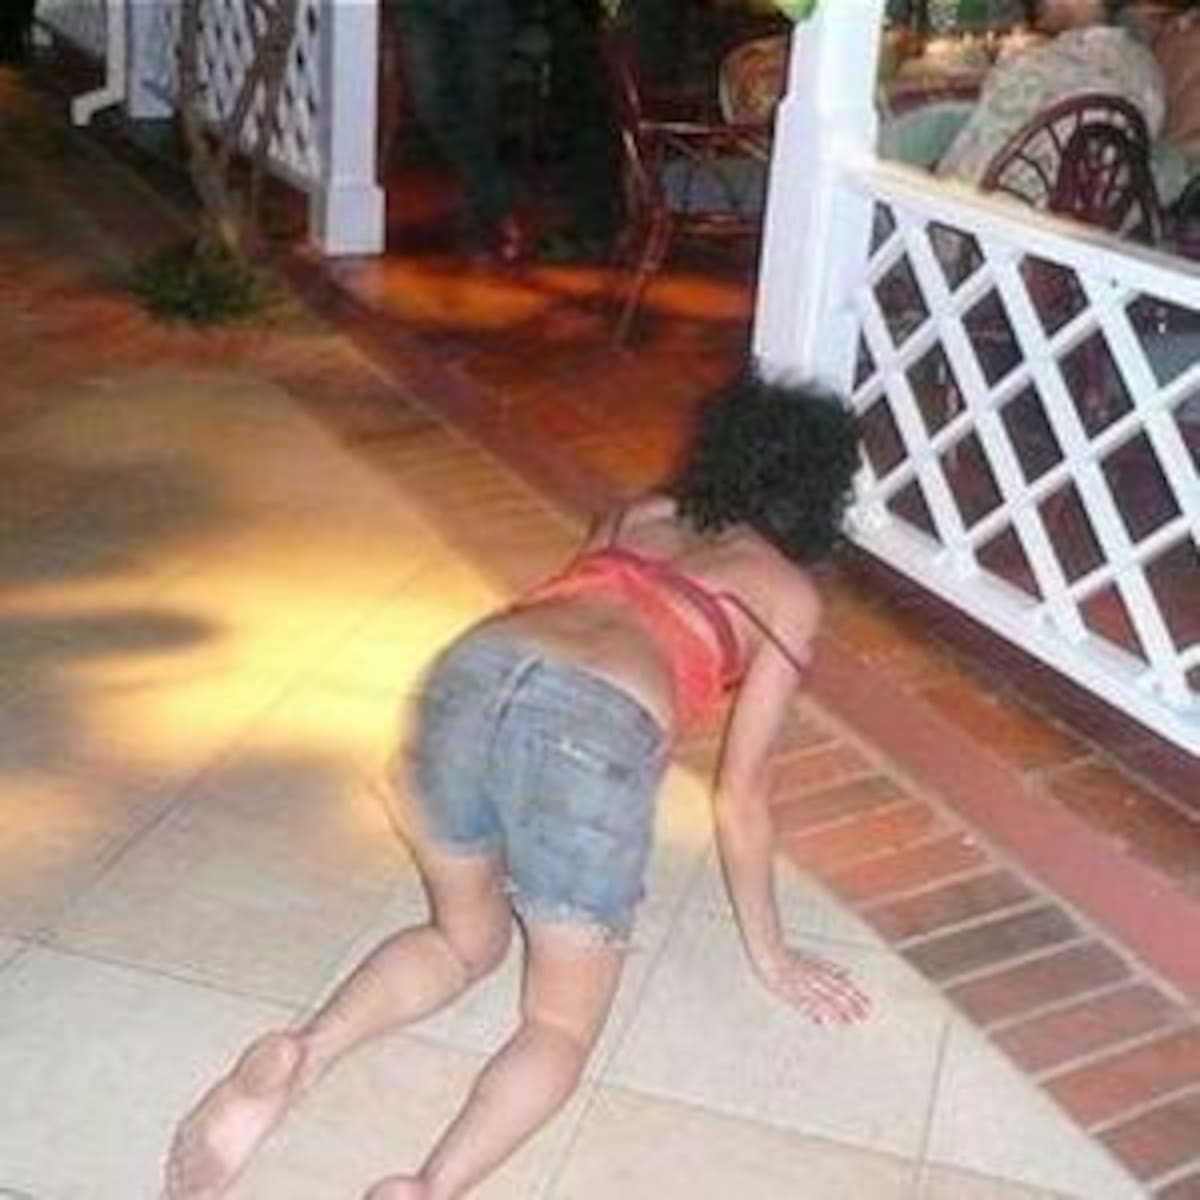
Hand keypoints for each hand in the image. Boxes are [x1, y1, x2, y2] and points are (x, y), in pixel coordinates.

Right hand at [754, 946, 871, 1024]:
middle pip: (835, 993)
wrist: (768, 951)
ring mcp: (802, 985)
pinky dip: (813, 1011)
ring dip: (836, 1011)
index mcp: (820, 971)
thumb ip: (831, 968)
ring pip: (822, 999)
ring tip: (849, 1022)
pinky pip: (803, 1003)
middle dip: (850, 1006)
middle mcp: (814, 978)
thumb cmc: (790, 956)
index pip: (842, 985)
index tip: (868, 1006)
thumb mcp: (813, 959)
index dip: (856, 996)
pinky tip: (822, 1021)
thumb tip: (847, 973)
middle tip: (863, 1017)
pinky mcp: (790, 992)